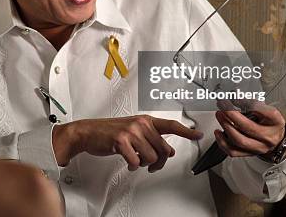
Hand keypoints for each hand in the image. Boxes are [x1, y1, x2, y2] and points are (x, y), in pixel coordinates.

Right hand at [53, 115, 202, 171]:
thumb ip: (151, 138)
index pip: (170, 125)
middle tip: (150, 164)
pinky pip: (136, 162)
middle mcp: (140, 123)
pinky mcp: (121, 141)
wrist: (88, 132)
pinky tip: (128, 161)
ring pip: (151, 157)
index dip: (186, 131)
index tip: (198, 135)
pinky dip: (133, 165)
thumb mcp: (133, 131)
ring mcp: (131, 131)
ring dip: (144, 164)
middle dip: (158, 161)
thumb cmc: (110, 132)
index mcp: (145, 120)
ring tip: (135, 160)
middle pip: (163, 149)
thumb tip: (168, 150)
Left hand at [213, 99, 285, 157]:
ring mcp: (259, 147)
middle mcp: (269, 136)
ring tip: (219, 115)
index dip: (248, 103)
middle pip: (248, 127)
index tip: (235, 97)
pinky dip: (222, 142)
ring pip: (239, 140)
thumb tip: (233, 96)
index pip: (263, 112)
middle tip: (222, 105)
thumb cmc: (269, 122)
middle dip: (231, 114)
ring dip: (225, 126)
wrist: (276, 138)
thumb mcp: (265, 109)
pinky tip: (218, 132)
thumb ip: (251, 103)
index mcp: (275, 122)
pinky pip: (233, 151)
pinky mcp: (249, 154)